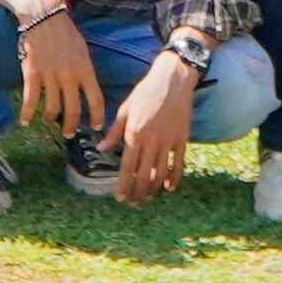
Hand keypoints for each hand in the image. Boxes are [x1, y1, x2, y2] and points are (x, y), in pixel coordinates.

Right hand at [6, 2, 103, 139]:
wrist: (43, 16)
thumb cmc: (64, 32)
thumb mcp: (82, 50)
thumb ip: (85, 71)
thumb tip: (87, 91)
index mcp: (85, 69)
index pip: (96, 99)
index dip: (97, 117)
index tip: (96, 127)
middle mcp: (70, 76)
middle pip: (73, 110)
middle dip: (71, 126)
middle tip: (69, 134)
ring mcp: (51, 76)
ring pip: (52, 109)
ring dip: (51, 119)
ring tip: (50, 121)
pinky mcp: (33, 74)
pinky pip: (31, 100)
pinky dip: (27, 114)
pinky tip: (25, 121)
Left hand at [112, 50, 200, 202]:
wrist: (173, 79)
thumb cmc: (146, 92)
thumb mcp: (125, 109)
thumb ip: (114, 132)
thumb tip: (100, 148)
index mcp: (135, 133)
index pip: (127, 167)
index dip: (123, 185)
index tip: (119, 198)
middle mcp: (152, 141)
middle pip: (144, 175)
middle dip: (137, 193)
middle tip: (133, 203)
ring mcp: (168, 141)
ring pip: (161, 173)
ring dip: (153, 189)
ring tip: (147, 198)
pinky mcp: (181, 139)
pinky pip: (178, 164)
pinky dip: (174, 178)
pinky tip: (168, 188)